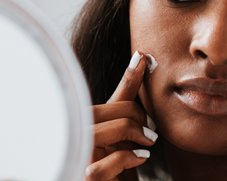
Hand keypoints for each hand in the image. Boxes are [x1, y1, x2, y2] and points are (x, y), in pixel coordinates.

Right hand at [85, 51, 157, 180]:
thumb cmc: (119, 167)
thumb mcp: (124, 134)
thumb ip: (127, 103)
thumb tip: (141, 60)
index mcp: (86, 124)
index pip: (109, 97)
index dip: (128, 77)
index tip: (143, 57)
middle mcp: (75, 138)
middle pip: (104, 110)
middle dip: (134, 114)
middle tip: (150, 130)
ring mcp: (78, 157)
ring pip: (105, 132)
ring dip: (133, 133)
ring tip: (148, 142)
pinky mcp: (85, 178)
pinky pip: (107, 163)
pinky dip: (128, 157)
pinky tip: (140, 158)